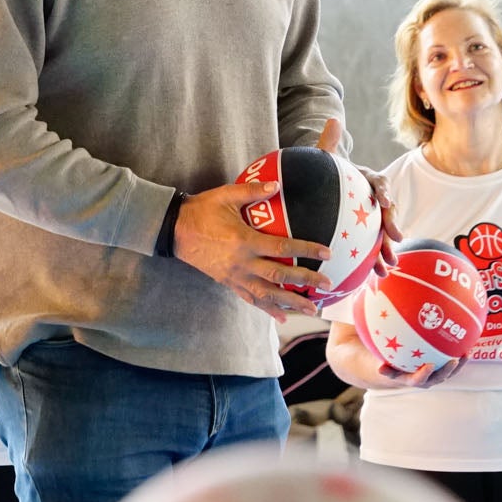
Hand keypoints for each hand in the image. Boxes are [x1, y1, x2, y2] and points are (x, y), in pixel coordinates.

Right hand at [174, 181, 332, 321]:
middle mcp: (242, 263)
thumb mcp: (225, 195)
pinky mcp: (228, 282)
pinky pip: (250, 298)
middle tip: (327, 286)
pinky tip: (282, 316)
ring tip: (311, 309)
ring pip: (267, 294)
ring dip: (291, 302)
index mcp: (244, 240)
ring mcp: (234, 276)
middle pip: (279, 276)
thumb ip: (252, 191)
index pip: (282, 248)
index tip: (327, 254)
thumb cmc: (201, 210)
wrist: (174, 230)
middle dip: (305, 282)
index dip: (306, 251)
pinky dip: (267, 309)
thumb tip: (278, 185)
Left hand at [313, 117, 401, 275]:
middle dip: (392, 228)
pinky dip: (374, 263)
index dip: (384, 193)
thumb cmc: (326, 175)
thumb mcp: (326, 160)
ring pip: (383, 236)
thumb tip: (334, 119)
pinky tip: (373, 278)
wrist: (325, 190)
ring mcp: (372, 219)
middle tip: (394, 241)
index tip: (384, 203)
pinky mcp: (365, 236)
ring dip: (386, 252)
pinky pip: (372, 250)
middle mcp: (374, 200)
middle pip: (387, 214)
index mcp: (367, 181)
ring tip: (387, 268)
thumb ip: (329, 144)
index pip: (380, 184)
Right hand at [371, 356, 464, 390]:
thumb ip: (384, 367)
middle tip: (453, 360)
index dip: (425, 374)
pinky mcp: (441, 368)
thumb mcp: (383, 364)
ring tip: (466, 354)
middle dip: (447, 370)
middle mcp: (426, 379)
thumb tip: (379, 369)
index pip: (419, 379)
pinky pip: (451, 363)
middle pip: (438, 377)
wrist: (398, 368)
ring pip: (448, 372)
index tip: (429, 365)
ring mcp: (435, 375)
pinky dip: (458, 356)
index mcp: (412, 379)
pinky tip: (466, 343)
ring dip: (458, 365)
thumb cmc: (389, 363)